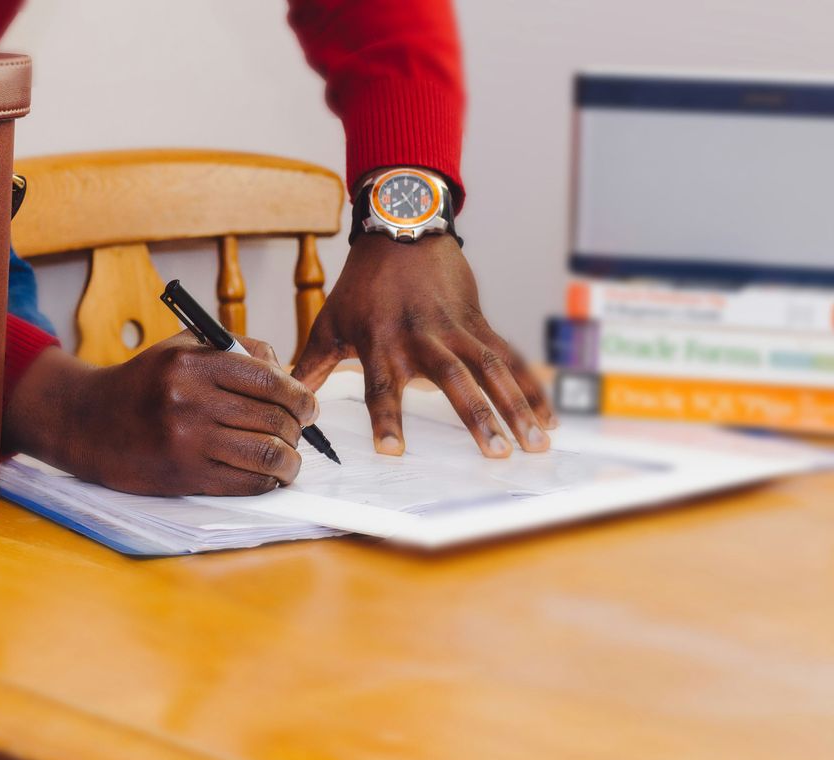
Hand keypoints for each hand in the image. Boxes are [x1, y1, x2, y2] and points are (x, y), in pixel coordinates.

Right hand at [4, 332, 316, 495]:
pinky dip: (268, 482)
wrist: (87, 423)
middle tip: (300, 432)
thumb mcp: (182, 347)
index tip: (309, 406)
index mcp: (191, 362)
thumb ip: (236, 349)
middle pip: (273, 418)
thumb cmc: (143, 383)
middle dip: (298, 429)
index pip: (269, 380)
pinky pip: (245, 483)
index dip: (300, 396)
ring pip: (266, 454)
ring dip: (290, 461)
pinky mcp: (184, 475)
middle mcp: (189, 399)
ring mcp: (186, 440)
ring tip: (289, 459)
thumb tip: (287, 373)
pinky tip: (268, 476)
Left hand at [293, 232, 555, 456]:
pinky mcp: (480, 323)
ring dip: (517, 406)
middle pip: (453, 381)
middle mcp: (423, 337)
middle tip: (497, 453)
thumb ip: (310, 366)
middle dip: (477, 417)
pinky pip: (511, 358)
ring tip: (536, 444)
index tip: (392, 451)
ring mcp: (457, 329)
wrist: (402, 231)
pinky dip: (532, 387)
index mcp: (382, 342)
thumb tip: (286, 399)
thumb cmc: (361, 284)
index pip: (382, 387)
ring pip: (493, 370)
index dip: (387, 418)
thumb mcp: (329, 323)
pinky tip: (548, 418)